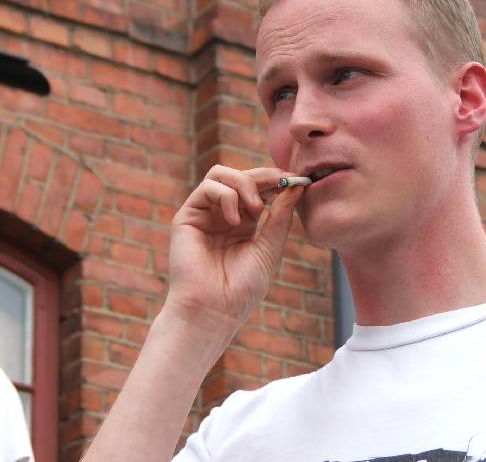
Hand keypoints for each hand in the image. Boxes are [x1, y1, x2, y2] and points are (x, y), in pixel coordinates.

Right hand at [165, 165, 303, 330]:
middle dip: (264, 175)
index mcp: (245, 222)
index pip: (260, 188)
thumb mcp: (270, 247)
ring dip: (245, 183)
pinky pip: (207, 188)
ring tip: (257, 208)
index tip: (298, 179)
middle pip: (242, 175)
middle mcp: (223, 215)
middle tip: (283, 181)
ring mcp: (204, 214)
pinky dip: (226, 196)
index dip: (277, 180)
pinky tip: (235, 221)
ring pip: (222, 174)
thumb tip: (297, 187)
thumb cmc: (243, 287)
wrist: (214, 310)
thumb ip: (281, 216)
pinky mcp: (187, 217)